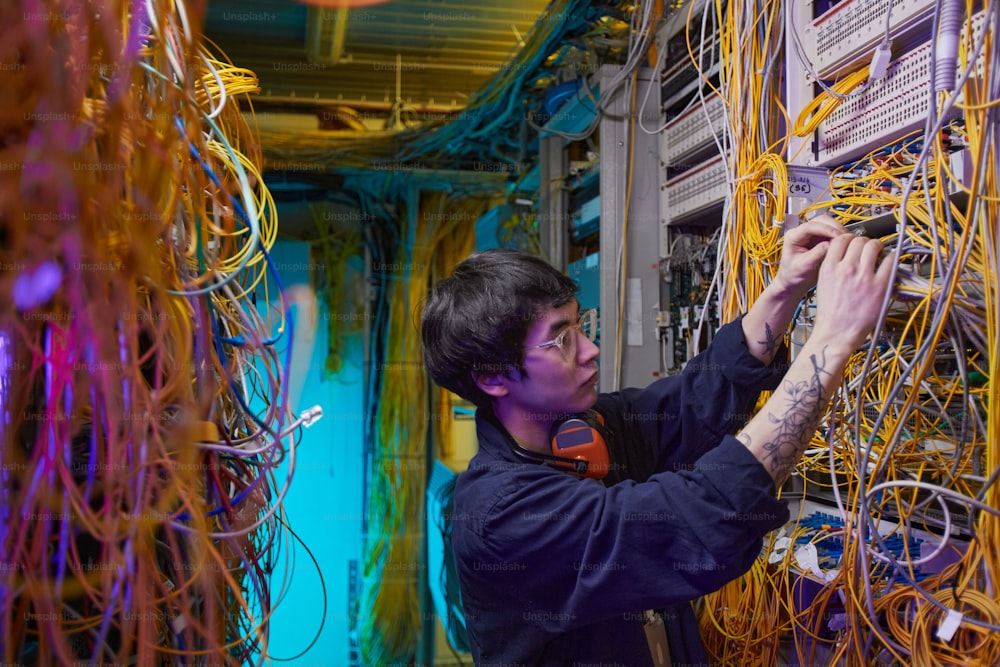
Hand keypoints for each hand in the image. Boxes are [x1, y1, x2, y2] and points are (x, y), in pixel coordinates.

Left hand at [774, 215, 847, 299]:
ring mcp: (812, 235)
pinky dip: (840, 237)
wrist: (793, 283)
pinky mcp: (820, 239)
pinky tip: (845, 244)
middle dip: (835, 228)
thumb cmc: (793, 275)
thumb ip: (817, 254)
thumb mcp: (804, 266)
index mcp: (793, 236)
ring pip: (829, 225)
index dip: (826, 229)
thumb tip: (831, 244)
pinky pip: (832, 233)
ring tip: (847, 242)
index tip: (838, 235)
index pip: (811, 226)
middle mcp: (802, 232)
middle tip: (846, 238)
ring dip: (839, 231)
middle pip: (822, 221)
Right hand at [812, 234, 894, 350]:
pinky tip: (888, 264)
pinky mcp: (879, 286)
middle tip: (869, 249)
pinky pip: (890, 261)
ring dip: (878, 246)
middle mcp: (845, 269)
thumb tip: (848, 256)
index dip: (849, 239)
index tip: (854, 243)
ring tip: (880, 253)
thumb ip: (834, 267)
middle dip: (865, 242)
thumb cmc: (830, 314)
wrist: (836, 334)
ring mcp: (863, 276)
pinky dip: (891, 259)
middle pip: (858, 240)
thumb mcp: (823, 284)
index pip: (840, 239)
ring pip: (874, 246)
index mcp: (829, 268)